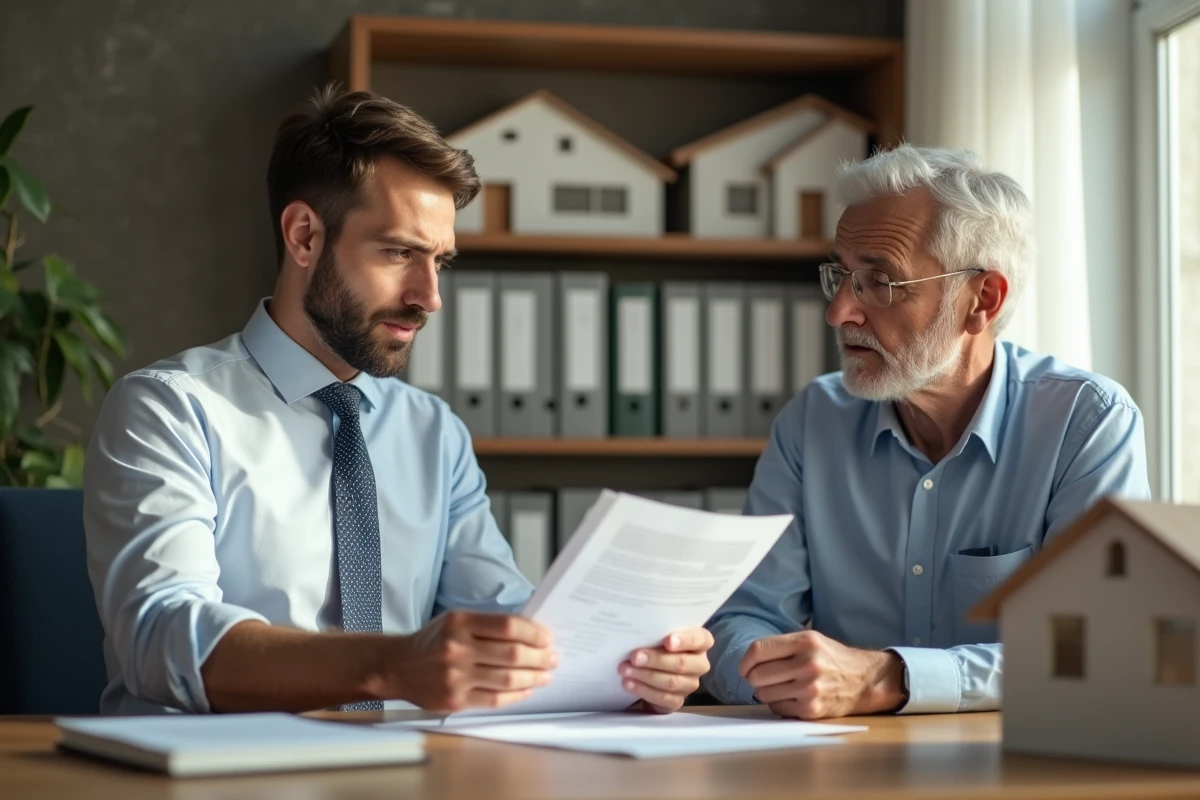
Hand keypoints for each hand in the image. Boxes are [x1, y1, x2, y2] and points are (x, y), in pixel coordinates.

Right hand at [387, 611, 556, 711]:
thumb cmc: (434, 641)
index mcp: (460, 623)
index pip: (508, 625)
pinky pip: (495, 700)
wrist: (397, 666)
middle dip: (539, 657)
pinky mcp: (455, 700)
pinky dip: (516, 695)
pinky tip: (526, 690)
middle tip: (552, 658)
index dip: (534, 633)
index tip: (547, 638)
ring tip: (545, 675)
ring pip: (507, 679)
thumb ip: (488, 625)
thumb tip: (531, 634)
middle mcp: (457, 649)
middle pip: (512, 654)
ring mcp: (455, 676)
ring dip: (533, 678)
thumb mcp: (456, 621)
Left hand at [620, 628, 713, 713]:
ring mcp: (690, 684)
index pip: (699, 639)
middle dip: (655, 660)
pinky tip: (629, 684)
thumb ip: (656, 632)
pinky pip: (663, 698)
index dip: (684, 640)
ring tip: (626, 670)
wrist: (650, 668)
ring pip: (671, 682)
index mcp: (700, 642)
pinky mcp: (678, 701)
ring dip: (646, 676)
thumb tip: (638, 632)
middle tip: (634, 657)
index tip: (668, 641)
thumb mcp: (659, 634)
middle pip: (682, 663)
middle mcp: (699, 664)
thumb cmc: (656, 644)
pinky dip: (644, 690)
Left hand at [739, 630, 904, 719]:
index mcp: (805, 642)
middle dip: (754, 678)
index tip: (744, 668)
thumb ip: (781, 646)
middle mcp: (808, 664)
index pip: (758, 650)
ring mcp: (810, 688)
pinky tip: (791, 697)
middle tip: (764, 678)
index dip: (745, 661)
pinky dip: (778, 704)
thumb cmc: (830, 658)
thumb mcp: (810, 640)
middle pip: (757, 674)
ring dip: (766, 692)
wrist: (864, 680)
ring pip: (763, 694)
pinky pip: (777, 708)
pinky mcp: (811, 709)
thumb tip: (747, 662)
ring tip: (781, 686)